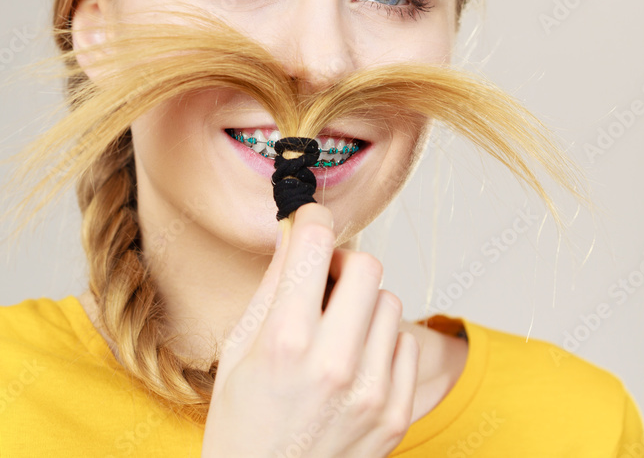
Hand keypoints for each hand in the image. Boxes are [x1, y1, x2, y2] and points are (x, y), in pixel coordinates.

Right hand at [201, 202, 419, 457]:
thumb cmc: (241, 424)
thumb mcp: (237, 350)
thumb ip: (272, 287)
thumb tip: (295, 232)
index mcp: (284, 342)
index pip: (316, 244)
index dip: (312, 219)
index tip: (309, 221)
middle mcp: (334, 364)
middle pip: (367, 266)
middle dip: (342, 262)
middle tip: (323, 280)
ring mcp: (372, 392)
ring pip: (391, 303)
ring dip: (364, 304)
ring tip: (336, 330)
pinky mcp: (397, 414)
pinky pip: (405, 345)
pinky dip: (381, 342)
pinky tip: (353, 362)